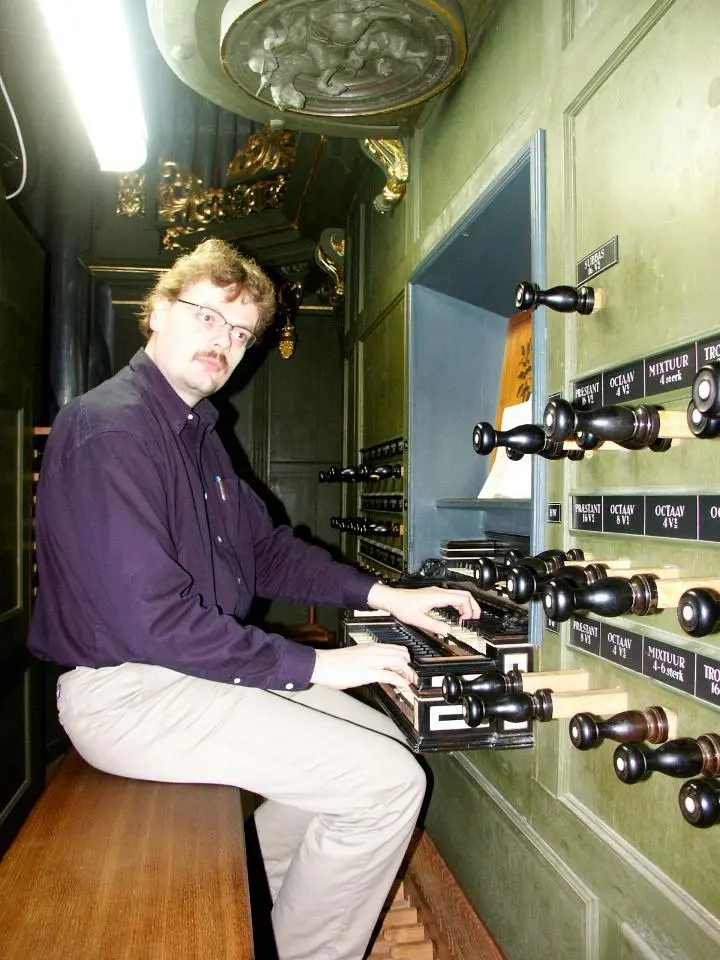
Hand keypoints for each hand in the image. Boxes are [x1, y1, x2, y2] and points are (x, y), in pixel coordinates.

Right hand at [311, 643, 416, 689]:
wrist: (323, 664)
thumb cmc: (335, 662)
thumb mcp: (355, 655)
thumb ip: (367, 658)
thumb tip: (375, 667)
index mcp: (370, 646)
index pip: (395, 647)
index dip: (405, 657)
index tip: (408, 665)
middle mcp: (374, 651)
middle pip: (402, 653)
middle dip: (410, 664)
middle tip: (411, 674)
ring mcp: (372, 661)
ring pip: (399, 662)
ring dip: (408, 673)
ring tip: (410, 680)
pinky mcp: (368, 673)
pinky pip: (391, 676)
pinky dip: (401, 681)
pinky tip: (403, 686)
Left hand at [366, 583, 480, 637]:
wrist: (392, 599)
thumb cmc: (402, 606)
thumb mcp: (418, 620)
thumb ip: (434, 626)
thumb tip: (447, 631)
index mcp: (438, 596)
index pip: (462, 599)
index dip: (469, 609)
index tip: (467, 620)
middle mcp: (439, 592)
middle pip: (464, 594)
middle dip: (473, 606)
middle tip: (476, 618)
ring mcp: (437, 592)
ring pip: (459, 594)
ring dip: (467, 605)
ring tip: (468, 617)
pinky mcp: (434, 595)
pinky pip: (452, 597)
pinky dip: (459, 604)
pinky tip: (458, 613)